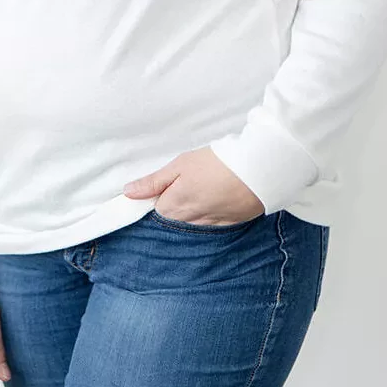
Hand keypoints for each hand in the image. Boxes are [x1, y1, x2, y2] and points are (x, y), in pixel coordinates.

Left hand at [122, 146, 265, 224]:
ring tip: (206, 186)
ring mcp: (212, 224)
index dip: (162, 193)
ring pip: (193, 222)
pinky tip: (219, 196)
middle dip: (176, 202)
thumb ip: (153, 182)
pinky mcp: (230, 224)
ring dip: (194, 208)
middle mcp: (191, 221)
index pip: (157, 209)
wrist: (258, 169)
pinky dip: (212, 212)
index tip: (170, 181)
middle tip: (191, 180)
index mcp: (176, 205)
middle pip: (174, 217)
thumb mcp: (180, 165)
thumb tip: (128, 192)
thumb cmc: (217, 162)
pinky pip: (213, 223)